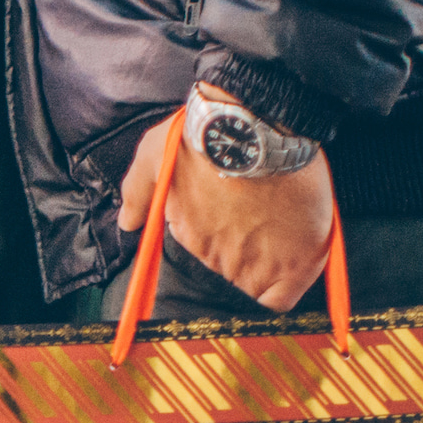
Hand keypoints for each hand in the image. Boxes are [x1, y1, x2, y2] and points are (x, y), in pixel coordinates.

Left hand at [118, 97, 337, 311]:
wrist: (254, 124)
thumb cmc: (205, 135)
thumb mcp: (155, 155)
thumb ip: (138, 192)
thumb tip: (128, 220)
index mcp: (191, 239)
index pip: (202, 272)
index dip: (216, 261)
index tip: (230, 240)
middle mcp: (218, 260)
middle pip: (231, 279)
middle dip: (244, 258)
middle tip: (259, 226)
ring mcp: (255, 264)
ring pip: (258, 285)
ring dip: (268, 264)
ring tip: (279, 231)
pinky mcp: (293, 262)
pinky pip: (285, 298)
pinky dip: (289, 287)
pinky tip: (295, 264)